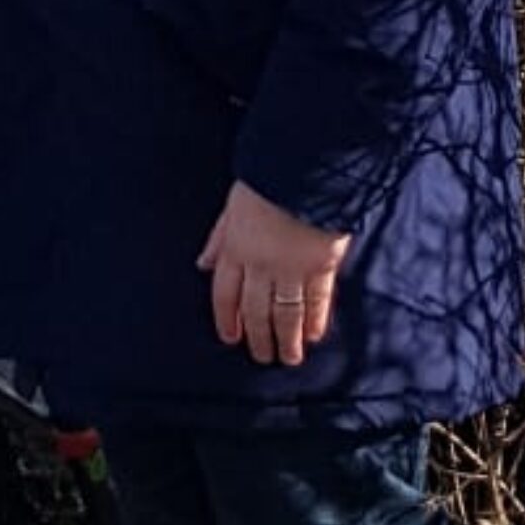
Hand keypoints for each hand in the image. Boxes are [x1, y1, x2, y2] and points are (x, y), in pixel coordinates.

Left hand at [198, 181, 353, 370]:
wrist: (306, 167)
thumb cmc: (269, 178)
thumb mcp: (233, 203)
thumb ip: (219, 237)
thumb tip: (203, 264)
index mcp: (235, 247)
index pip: (225, 293)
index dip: (226, 318)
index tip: (230, 337)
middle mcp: (260, 264)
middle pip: (255, 310)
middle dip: (258, 336)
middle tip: (262, 355)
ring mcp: (291, 268)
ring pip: (285, 314)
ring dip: (285, 339)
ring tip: (288, 358)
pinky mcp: (321, 266)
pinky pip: (317, 301)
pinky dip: (315, 321)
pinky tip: (313, 335)